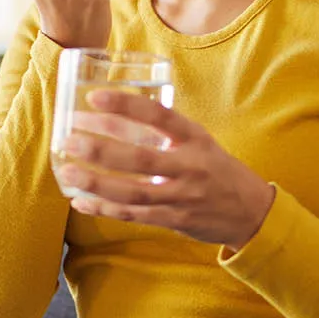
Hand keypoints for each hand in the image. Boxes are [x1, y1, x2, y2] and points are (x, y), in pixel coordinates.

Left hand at [57, 90, 276, 251]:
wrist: (250, 211)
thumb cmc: (216, 168)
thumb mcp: (199, 141)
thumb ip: (165, 131)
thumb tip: (115, 114)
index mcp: (195, 138)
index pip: (159, 116)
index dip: (126, 106)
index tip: (93, 97)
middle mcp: (190, 166)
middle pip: (141, 159)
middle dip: (101, 149)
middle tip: (69, 139)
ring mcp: (182, 196)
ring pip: (133, 192)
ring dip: (97, 183)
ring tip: (67, 171)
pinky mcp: (174, 220)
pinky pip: (134, 215)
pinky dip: (105, 209)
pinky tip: (81, 201)